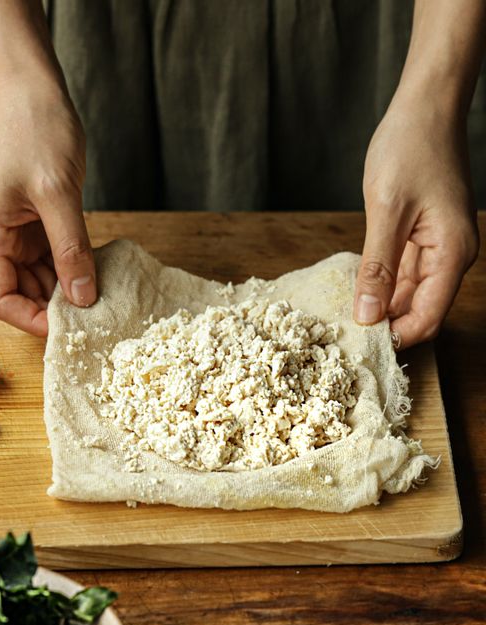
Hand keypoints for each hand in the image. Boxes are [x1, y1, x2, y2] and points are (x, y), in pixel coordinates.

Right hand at [0, 84, 95, 336]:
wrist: (33, 89)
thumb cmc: (37, 130)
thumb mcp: (59, 194)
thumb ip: (71, 249)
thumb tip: (83, 299)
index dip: (29, 319)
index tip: (67, 326)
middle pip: (15, 293)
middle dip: (50, 307)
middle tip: (90, 314)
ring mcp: (11, 231)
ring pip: (34, 279)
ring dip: (62, 290)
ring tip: (95, 295)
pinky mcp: (30, 223)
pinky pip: (47, 259)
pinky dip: (68, 269)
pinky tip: (92, 272)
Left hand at [355, 96, 478, 348]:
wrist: (424, 108)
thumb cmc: (410, 149)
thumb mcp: (386, 211)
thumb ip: (377, 268)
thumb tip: (367, 316)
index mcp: (452, 253)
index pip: (428, 318)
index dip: (396, 337)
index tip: (357, 345)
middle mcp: (450, 256)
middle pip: (419, 311)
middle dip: (385, 326)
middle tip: (342, 335)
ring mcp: (437, 248)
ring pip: (409, 296)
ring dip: (380, 308)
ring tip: (343, 317)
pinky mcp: (421, 239)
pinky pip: (402, 275)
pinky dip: (380, 286)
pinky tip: (355, 290)